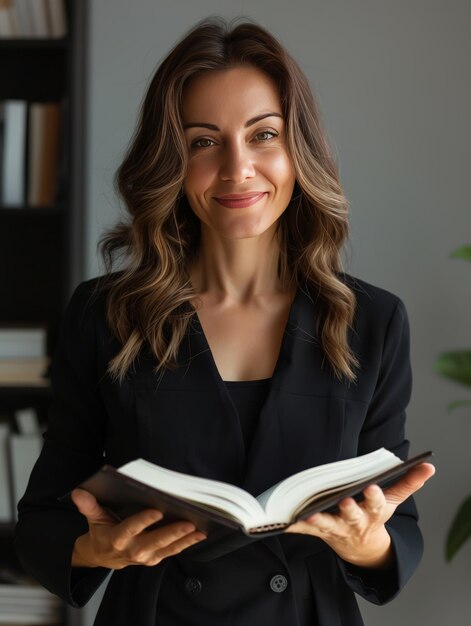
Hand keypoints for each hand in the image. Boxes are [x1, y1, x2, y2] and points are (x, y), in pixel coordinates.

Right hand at [70, 488, 205, 569]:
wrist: (102, 556)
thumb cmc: (101, 531)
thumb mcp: (93, 518)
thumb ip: (89, 505)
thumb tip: (79, 491)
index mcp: (116, 538)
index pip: (131, 529)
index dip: (143, 521)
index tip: (157, 510)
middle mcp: (132, 550)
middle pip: (154, 542)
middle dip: (172, 532)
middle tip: (188, 523)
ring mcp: (145, 557)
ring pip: (166, 549)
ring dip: (184, 540)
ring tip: (199, 530)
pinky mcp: (154, 558)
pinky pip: (171, 552)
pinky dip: (186, 545)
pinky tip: (198, 535)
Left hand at [284, 462, 434, 568]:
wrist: (361, 547)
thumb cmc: (374, 514)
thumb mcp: (393, 499)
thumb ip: (409, 482)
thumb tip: (428, 466)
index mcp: (372, 513)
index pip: (375, 504)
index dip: (374, 497)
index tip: (372, 488)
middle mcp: (354, 523)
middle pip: (351, 516)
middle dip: (348, 509)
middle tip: (344, 501)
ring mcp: (335, 529)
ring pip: (326, 525)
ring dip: (316, 521)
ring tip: (306, 515)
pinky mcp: (318, 532)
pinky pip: (304, 530)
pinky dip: (293, 526)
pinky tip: (281, 520)